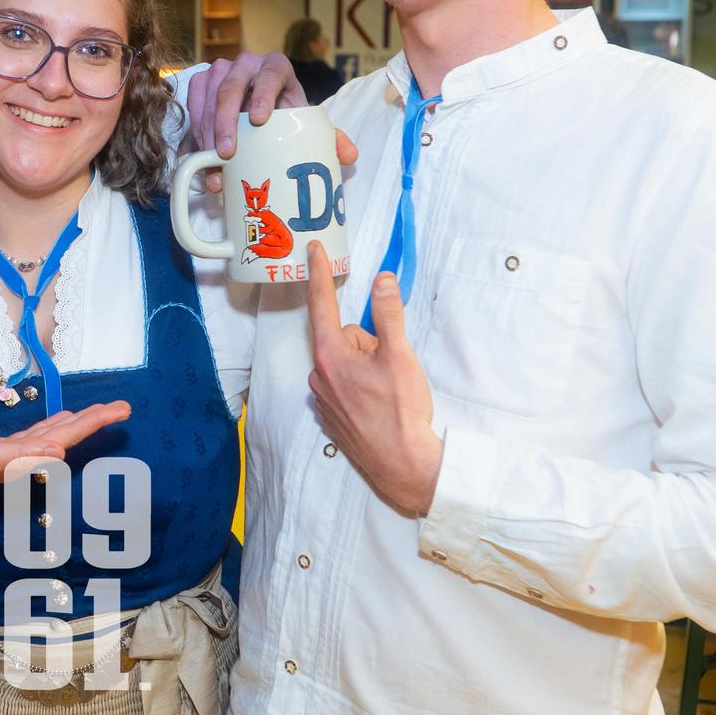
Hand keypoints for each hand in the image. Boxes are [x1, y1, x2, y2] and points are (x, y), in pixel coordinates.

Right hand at [0, 402, 131, 503]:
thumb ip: (20, 457)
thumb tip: (60, 453)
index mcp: (27, 456)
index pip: (70, 434)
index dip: (96, 421)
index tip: (122, 410)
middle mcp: (27, 455)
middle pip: (70, 432)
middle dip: (96, 419)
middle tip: (122, 407)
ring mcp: (16, 452)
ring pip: (55, 432)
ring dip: (78, 422)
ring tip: (98, 411)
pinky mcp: (2, 447)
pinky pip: (36, 434)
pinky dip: (52, 425)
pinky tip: (59, 421)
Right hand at [181, 53, 356, 191]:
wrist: (263, 112)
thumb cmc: (287, 115)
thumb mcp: (308, 123)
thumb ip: (331, 138)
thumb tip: (349, 155)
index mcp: (276, 67)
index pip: (269, 74)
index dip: (262, 94)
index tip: (258, 120)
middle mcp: (245, 64)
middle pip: (229, 86)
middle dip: (224, 121)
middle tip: (227, 153)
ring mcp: (219, 73)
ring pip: (206, 96)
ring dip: (206, 131)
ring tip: (213, 163)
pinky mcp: (201, 88)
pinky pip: (191, 106)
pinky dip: (194, 134)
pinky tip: (199, 157)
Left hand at [304, 242, 442, 513]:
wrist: (403, 465)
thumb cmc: (401, 411)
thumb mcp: (400, 356)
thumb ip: (388, 314)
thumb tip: (381, 280)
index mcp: (330, 356)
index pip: (322, 304)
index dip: (319, 273)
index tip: (311, 249)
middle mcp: (319, 375)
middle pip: (343, 337)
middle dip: (367, 341)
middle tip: (391, 363)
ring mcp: (324, 398)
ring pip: (346, 363)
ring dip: (366, 365)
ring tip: (389, 389)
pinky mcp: (332, 417)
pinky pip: (345, 385)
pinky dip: (362, 386)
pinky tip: (380, 404)